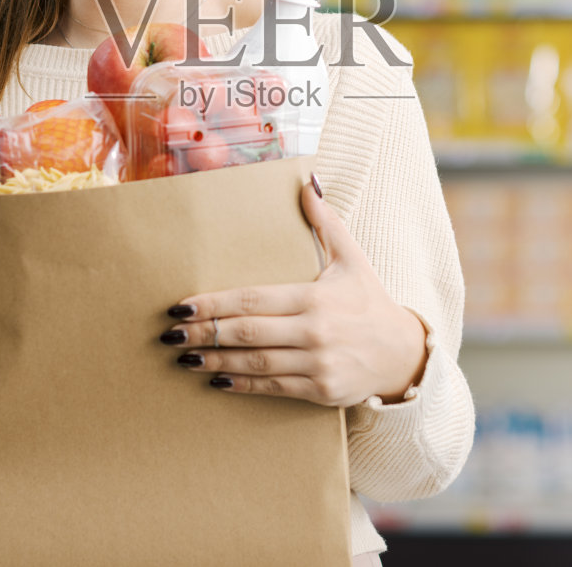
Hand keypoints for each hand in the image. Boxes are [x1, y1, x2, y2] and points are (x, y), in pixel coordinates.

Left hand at [159, 176, 427, 407]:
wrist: (402, 353)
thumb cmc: (369, 302)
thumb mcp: (352, 259)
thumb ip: (326, 222)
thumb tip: (306, 182)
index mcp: (315, 297)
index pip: (253, 299)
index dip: (214, 303)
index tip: (181, 306)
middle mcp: (315, 331)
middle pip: (246, 331)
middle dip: (204, 332)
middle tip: (169, 334)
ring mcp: (317, 363)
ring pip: (255, 362)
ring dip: (215, 360)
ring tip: (182, 358)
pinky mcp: (319, 390)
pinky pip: (272, 387)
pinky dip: (241, 384)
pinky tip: (215, 379)